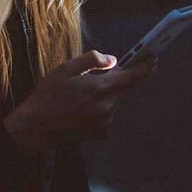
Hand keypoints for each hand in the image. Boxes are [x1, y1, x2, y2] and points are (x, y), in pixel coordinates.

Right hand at [3, 50, 154, 152]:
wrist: (38, 126)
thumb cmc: (49, 95)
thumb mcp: (65, 69)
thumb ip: (91, 60)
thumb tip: (112, 60)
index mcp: (99, 88)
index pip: (132, 76)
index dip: (145, 67)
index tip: (154, 59)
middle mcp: (107, 106)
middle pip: (127, 89)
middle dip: (124, 79)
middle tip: (112, 72)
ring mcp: (106, 121)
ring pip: (117, 101)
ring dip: (110, 94)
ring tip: (85, 93)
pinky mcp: (102, 132)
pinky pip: (110, 114)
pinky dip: (103, 107)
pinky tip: (83, 107)